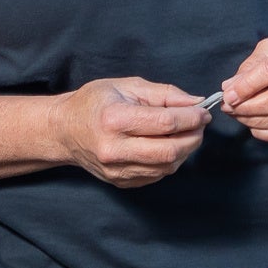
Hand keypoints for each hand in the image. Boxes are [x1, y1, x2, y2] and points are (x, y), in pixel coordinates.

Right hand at [50, 78, 211, 187]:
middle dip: (193, 137)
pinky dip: (170, 162)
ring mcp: (116, 170)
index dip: (191, 118)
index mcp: (114, 119)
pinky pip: (157, 175)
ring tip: (186, 134)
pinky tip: (169, 146)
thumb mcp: (127, 85)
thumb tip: (196, 103)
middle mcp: (114, 148)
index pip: (165, 123)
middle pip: (169, 150)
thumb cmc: (94, 103)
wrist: (64, 130)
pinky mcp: (120, 182)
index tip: (203, 112)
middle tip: (200, 125)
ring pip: (166, 166)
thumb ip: (164, 94)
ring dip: (185, 150)